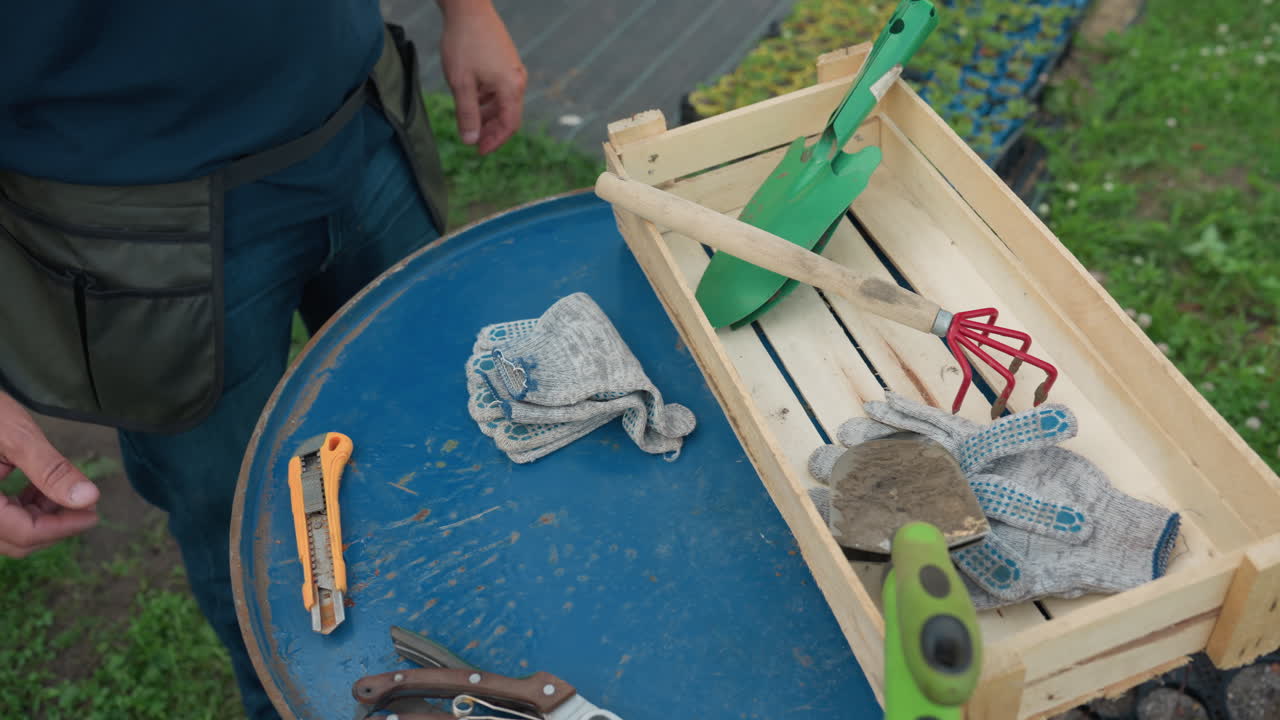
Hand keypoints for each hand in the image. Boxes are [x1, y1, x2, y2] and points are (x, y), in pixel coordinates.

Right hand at [0, 392, 99, 556]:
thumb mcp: (17, 435)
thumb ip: (51, 470)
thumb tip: (89, 498)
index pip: (22, 533)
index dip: (62, 528)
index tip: (93, 514)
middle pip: (14, 540)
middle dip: (53, 526)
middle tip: (86, 508)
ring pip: (7, 532)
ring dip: (39, 518)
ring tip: (67, 494)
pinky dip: (22, 508)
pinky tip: (42, 490)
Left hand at [437, 0, 527, 154]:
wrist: (468, 8)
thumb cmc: (463, 43)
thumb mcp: (461, 83)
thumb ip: (467, 114)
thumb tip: (469, 140)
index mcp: (510, 87)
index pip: (509, 125)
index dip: (495, 141)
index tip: (478, 151)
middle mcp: (517, 80)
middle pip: (509, 115)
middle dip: (491, 130)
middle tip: (472, 140)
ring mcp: (512, 70)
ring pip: (503, 102)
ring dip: (488, 115)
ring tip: (468, 120)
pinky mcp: (506, 62)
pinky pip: (501, 89)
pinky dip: (488, 99)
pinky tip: (472, 99)